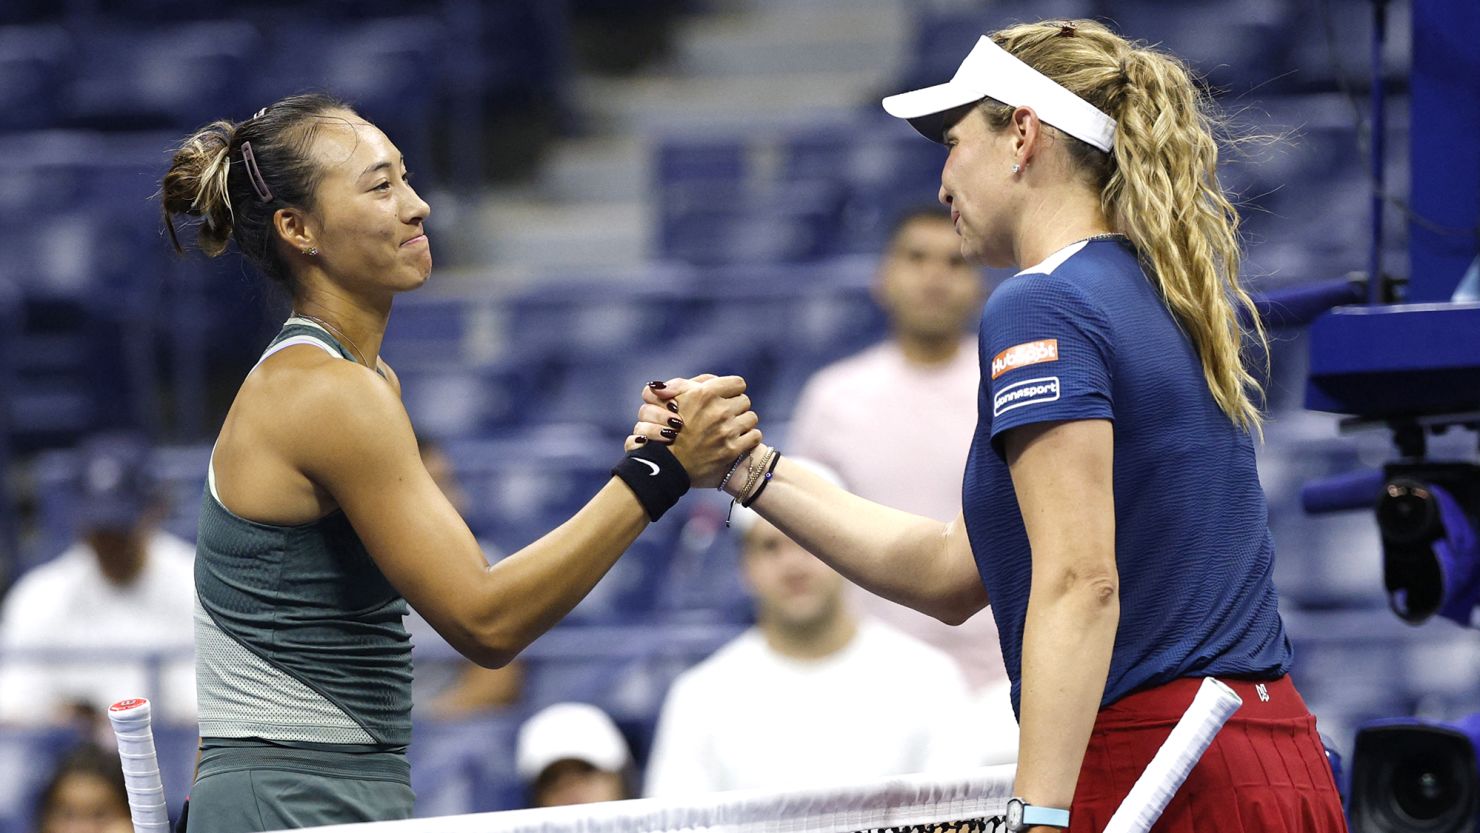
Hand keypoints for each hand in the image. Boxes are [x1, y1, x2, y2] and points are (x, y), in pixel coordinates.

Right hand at [626, 375, 760, 487]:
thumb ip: (694, 383)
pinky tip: (737, 439)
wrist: (666, 463)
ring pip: (751, 417)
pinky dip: (748, 437)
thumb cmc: (666, 427)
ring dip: (743, 422)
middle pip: (745, 400)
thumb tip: (713, 380)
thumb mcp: (673, 397)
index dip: (732, 390)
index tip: (726, 397)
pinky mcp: (732, 449)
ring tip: (730, 428)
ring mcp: (726, 431)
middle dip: (736, 407)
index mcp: (705, 394)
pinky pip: (755, 435)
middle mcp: (718, 411)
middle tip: (725, 415)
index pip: (738, 383)